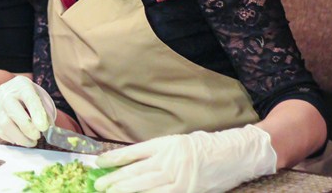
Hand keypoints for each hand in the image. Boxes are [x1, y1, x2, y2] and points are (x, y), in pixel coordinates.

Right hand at [0, 75, 56, 146]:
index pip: (29, 97)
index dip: (37, 113)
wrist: (11, 93)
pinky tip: (20, 138)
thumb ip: (46, 113)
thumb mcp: (41, 99)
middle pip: (13, 111)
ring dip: (20, 138)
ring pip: (4, 124)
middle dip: (27, 128)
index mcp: (21, 84)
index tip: (43, 127)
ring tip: (31, 142)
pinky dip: (12, 138)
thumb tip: (47, 129)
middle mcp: (5, 92)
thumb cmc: (29, 98)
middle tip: (37, 137)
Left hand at [94, 124, 276, 191]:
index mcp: (165, 144)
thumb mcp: (178, 143)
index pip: (133, 152)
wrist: (233, 154)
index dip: (115, 159)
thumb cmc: (205, 147)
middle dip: (115, 180)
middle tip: (98, 185)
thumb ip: (158, 153)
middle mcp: (168, 160)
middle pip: (135, 172)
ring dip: (125, 190)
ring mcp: (177, 177)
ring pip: (145, 186)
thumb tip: (134, 164)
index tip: (99, 163)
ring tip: (110, 192)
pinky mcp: (186, 190)